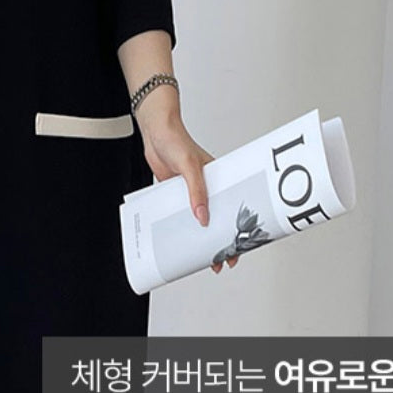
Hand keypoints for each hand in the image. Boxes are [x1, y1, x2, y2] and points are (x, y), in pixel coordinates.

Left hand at [134, 100, 240, 274]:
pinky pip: (178, 212)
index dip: (237, 229)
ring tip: (198, 255)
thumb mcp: (189, 166)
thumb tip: (202, 217)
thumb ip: (196, 192)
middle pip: (216, 218)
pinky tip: (177, 238)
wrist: (155, 131)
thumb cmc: (176, 140)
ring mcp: (189, 191)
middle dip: (218, 240)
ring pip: (197, 218)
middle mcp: (206, 187)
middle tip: (218, 260)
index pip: (232, 208)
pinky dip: (179, 224)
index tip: (237, 248)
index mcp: (218, 180)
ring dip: (197, 235)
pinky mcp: (174, 192)